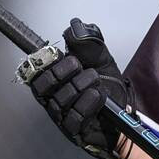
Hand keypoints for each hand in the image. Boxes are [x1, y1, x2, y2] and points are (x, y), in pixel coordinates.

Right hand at [27, 18, 131, 157]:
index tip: (58, 54)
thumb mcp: (101, 60)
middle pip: (43, 84)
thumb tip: (74, 27)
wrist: (124, 115)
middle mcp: (52, 100)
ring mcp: (61, 117)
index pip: (35, 72)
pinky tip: (99, 97)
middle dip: (64, 71)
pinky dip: (89, 102)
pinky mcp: (73, 132)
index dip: (43, 61)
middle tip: (81, 67)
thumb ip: (88, 43)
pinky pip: (74, 116)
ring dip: (84, 85)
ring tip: (97, 84)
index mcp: (54, 83)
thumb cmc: (109, 90)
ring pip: (62, 98)